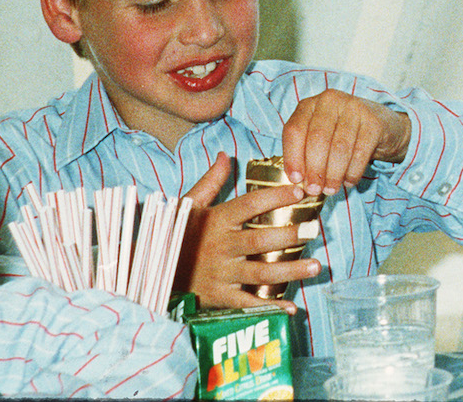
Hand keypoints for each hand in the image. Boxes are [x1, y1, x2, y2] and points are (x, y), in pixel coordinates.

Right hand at [175, 152, 322, 310]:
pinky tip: (290, 306)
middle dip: (289, 235)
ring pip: (260, 272)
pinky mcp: (218, 296)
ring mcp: (220, 273)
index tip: (300, 192)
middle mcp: (220, 246)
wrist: (146, 271)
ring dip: (289, 270)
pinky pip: (247, 302)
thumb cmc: (171, 234)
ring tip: (315, 265)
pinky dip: (269, 306)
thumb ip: (210, 181)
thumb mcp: (187, 205)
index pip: (250, 204)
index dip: (276, 197)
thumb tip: (226, 155)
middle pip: (260, 240)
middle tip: (314, 230)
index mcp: (216, 220)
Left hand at [281, 89, 411, 194]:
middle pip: (317, 139)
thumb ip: (305, 155)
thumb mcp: (319, 140)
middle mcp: (330, 101)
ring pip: (339, 147)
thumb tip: (297, 182)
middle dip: (315, 169)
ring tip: (331, 189)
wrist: (381, 127)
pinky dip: (352, 171)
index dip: (292, 157)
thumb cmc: (341, 136)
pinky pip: (360, 152)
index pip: (294, 130)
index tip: (296, 180)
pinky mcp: (373, 122)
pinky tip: (349, 181)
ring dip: (333, 174)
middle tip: (315, 190)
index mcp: (310, 105)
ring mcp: (354, 108)